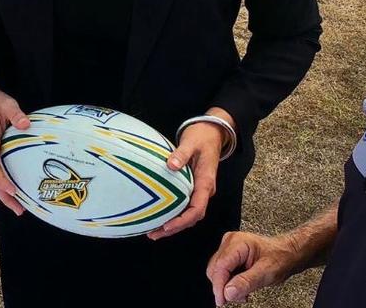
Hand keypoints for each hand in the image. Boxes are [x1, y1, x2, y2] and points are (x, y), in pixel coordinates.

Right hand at [0, 80, 29, 215]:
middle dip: (4, 196)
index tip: (12, 191)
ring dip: (2, 193)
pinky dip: (0, 184)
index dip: (1, 180)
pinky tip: (12, 191)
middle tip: (19, 209)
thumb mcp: (7, 104)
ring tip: (18, 207)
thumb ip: (16, 114)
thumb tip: (25, 124)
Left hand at [146, 119, 226, 239]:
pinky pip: (186, 206)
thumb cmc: (202, 136)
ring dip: (174, 225)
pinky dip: (174, 215)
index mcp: (206, 182)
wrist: (212, 132)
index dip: (182, 221)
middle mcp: (205, 190)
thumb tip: (171, 165)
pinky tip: (159, 217)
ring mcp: (200, 190)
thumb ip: (182, 153)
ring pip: (189, 214)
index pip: (197, 209)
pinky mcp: (194, 188)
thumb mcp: (191, 142)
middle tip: (153, 234)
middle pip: (192, 217)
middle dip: (174, 228)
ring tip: (153, 231)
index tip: (167, 226)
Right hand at [207, 231, 297, 304]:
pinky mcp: (230, 254)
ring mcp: (228, 247)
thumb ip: (246, 282)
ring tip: (243, 291)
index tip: (222, 300)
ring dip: (227, 286)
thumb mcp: (266, 273)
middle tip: (238, 297)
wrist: (287, 254)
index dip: (219, 286)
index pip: (220, 266)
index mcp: (238, 243)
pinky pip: (223, 271)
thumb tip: (228, 292)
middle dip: (224, 287)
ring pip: (217, 272)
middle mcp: (230, 242)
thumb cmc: (280, 258)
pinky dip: (230, 282)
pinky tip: (241, 286)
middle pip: (215, 269)